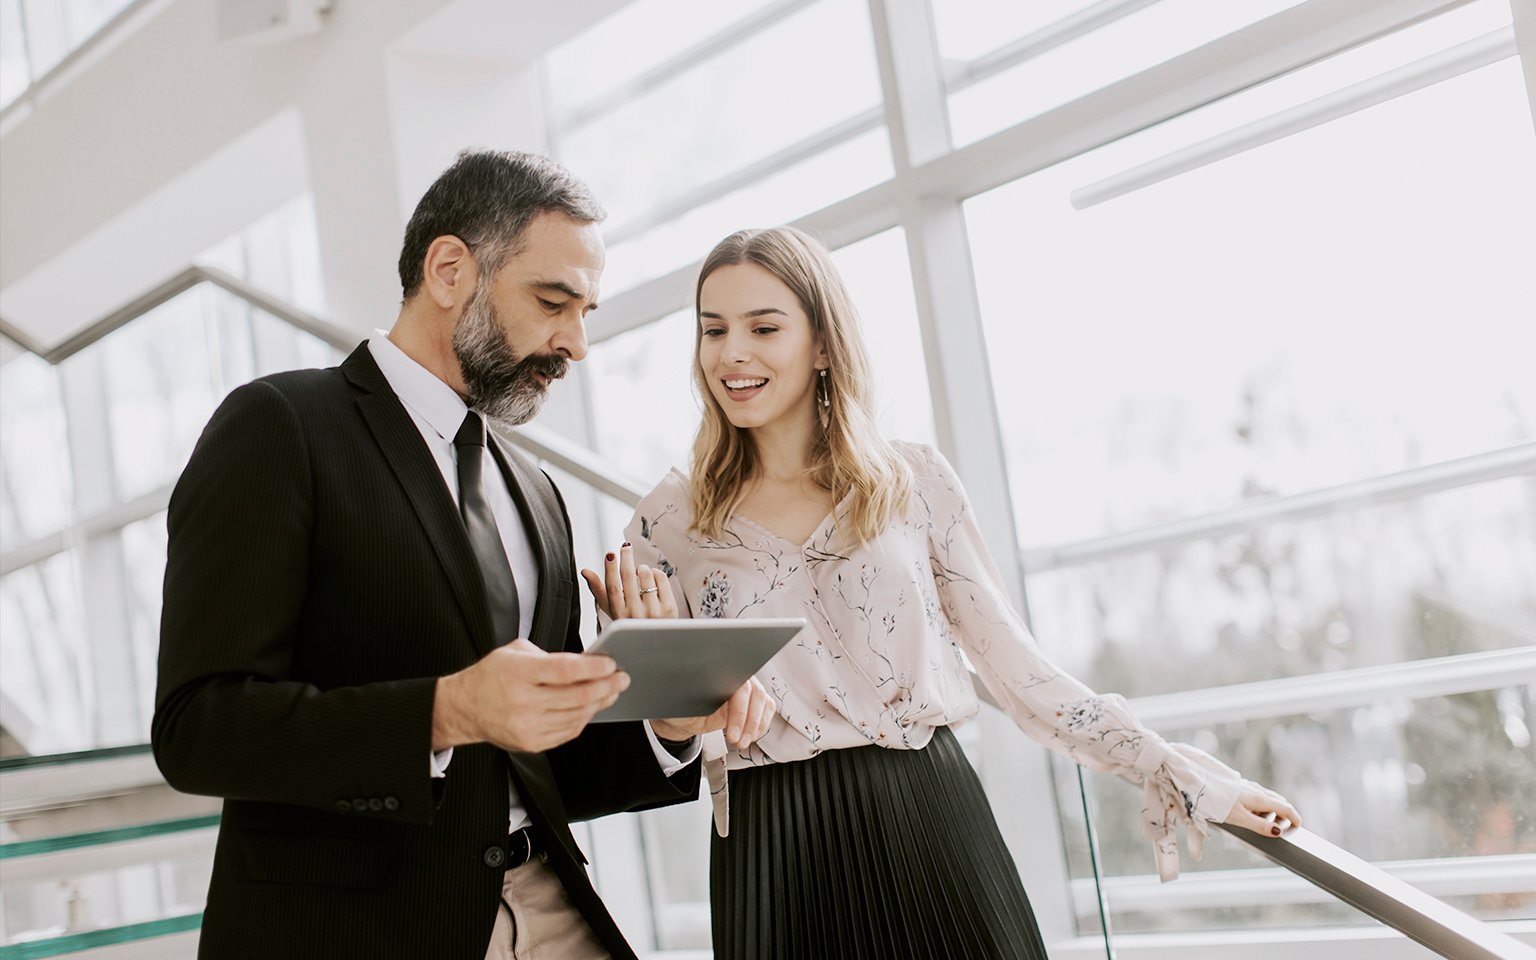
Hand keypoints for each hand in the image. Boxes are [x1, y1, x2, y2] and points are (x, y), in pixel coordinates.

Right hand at [432, 639, 629, 752]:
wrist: (465, 708)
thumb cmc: (492, 675)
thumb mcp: (515, 652)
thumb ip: (549, 656)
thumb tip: (586, 663)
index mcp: (519, 673)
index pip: (565, 670)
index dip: (594, 667)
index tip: (611, 663)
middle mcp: (523, 701)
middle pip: (577, 696)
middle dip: (606, 686)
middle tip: (622, 678)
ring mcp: (527, 726)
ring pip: (577, 716)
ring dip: (599, 703)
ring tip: (611, 692)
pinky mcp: (531, 743)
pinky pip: (568, 732)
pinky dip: (584, 719)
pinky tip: (592, 707)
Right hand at [581, 541, 676, 620]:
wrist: (656, 641)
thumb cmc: (630, 621)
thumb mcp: (612, 610)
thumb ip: (598, 590)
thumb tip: (584, 571)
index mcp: (618, 614)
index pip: (612, 587)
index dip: (610, 569)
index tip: (610, 554)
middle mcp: (635, 614)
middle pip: (629, 577)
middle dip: (626, 558)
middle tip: (626, 547)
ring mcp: (654, 612)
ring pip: (646, 574)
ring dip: (642, 567)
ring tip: (640, 570)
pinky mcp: (669, 608)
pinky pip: (661, 578)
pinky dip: (655, 572)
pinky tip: (652, 576)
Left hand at [651, 677, 775, 750]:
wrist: (683, 718)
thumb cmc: (681, 708)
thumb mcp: (683, 706)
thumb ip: (695, 700)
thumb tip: (704, 697)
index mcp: (718, 673)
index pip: (738, 686)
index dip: (738, 711)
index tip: (731, 732)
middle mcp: (736, 677)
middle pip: (755, 694)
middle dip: (748, 722)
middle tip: (736, 741)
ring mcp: (747, 688)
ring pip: (763, 702)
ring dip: (756, 726)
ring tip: (742, 742)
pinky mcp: (753, 701)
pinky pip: (767, 709)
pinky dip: (761, 725)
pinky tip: (750, 736)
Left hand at [1223, 780, 1301, 836]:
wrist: (1200, 785)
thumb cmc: (1218, 803)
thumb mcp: (1241, 819)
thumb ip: (1260, 826)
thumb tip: (1278, 832)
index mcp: (1260, 798)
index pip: (1284, 807)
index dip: (1294, 817)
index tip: (1298, 825)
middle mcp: (1256, 790)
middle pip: (1278, 801)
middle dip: (1284, 813)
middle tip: (1284, 827)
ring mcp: (1247, 786)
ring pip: (1267, 797)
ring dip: (1271, 810)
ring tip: (1264, 823)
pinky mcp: (1239, 786)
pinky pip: (1257, 795)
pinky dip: (1261, 805)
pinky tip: (1251, 812)